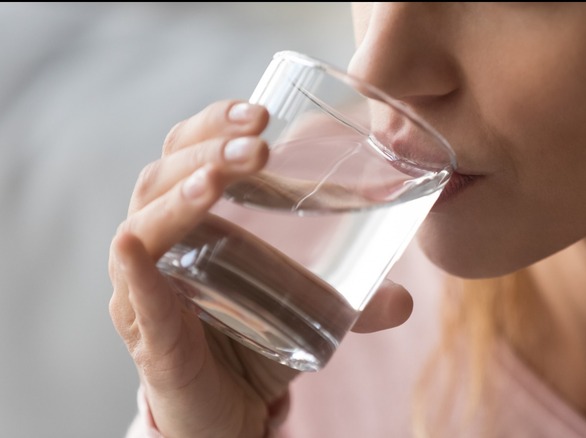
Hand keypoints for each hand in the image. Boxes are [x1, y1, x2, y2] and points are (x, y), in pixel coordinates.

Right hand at [108, 100, 413, 436]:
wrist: (228, 411)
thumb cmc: (254, 341)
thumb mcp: (307, 309)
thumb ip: (354, 300)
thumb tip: (405, 300)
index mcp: (194, 219)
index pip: (189, 150)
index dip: (216, 124)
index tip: (262, 112)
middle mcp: (161, 244)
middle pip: (164, 174)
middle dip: (208, 149)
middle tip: (257, 140)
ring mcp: (146, 289)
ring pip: (144, 224)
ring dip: (180, 194)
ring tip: (219, 178)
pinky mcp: (150, 336)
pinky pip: (135, 297)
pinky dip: (135, 271)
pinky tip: (135, 247)